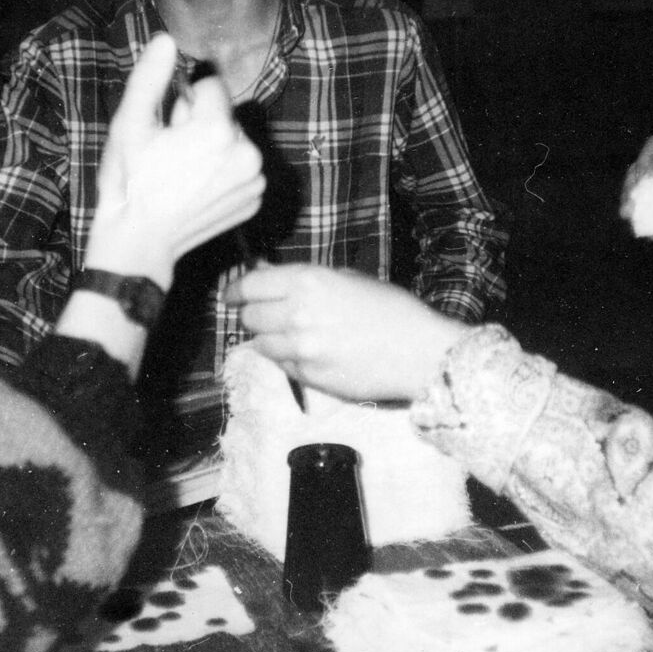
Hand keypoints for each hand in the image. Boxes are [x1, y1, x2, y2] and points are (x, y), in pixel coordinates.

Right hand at [84, 33, 264, 287]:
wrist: (138, 241)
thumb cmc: (130, 182)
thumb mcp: (130, 124)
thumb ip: (150, 77)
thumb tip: (165, 40)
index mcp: (219, 130)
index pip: (212, 86)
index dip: (185, 101)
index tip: (168, 127)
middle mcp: (247, 154)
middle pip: (226, 115)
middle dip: (201, 124)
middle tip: (171, 152)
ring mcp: (254, 182)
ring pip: (234, 141)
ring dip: (214, 148)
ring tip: (182, 172)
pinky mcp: (254, 201)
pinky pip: (241, 169)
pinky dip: (223, 173)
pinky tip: (196, 189)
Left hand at [222, 264, 468, 402]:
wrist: (420, 352)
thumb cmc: (391, 309)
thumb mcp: (347, 278)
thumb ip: (303, 279)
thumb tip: (264, 274)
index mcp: (307, 281)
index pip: (250, 285)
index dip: (236, 290)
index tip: (231, 295)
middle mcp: (297, 314)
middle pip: (250, 316)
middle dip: (253, 314)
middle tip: (266, 314)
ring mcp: (301, 349)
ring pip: (261, 344)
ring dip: (269, 338)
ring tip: (293, 335)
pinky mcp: (309, 377)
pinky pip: (283, 366)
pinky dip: (288, 359)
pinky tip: (311, 353)